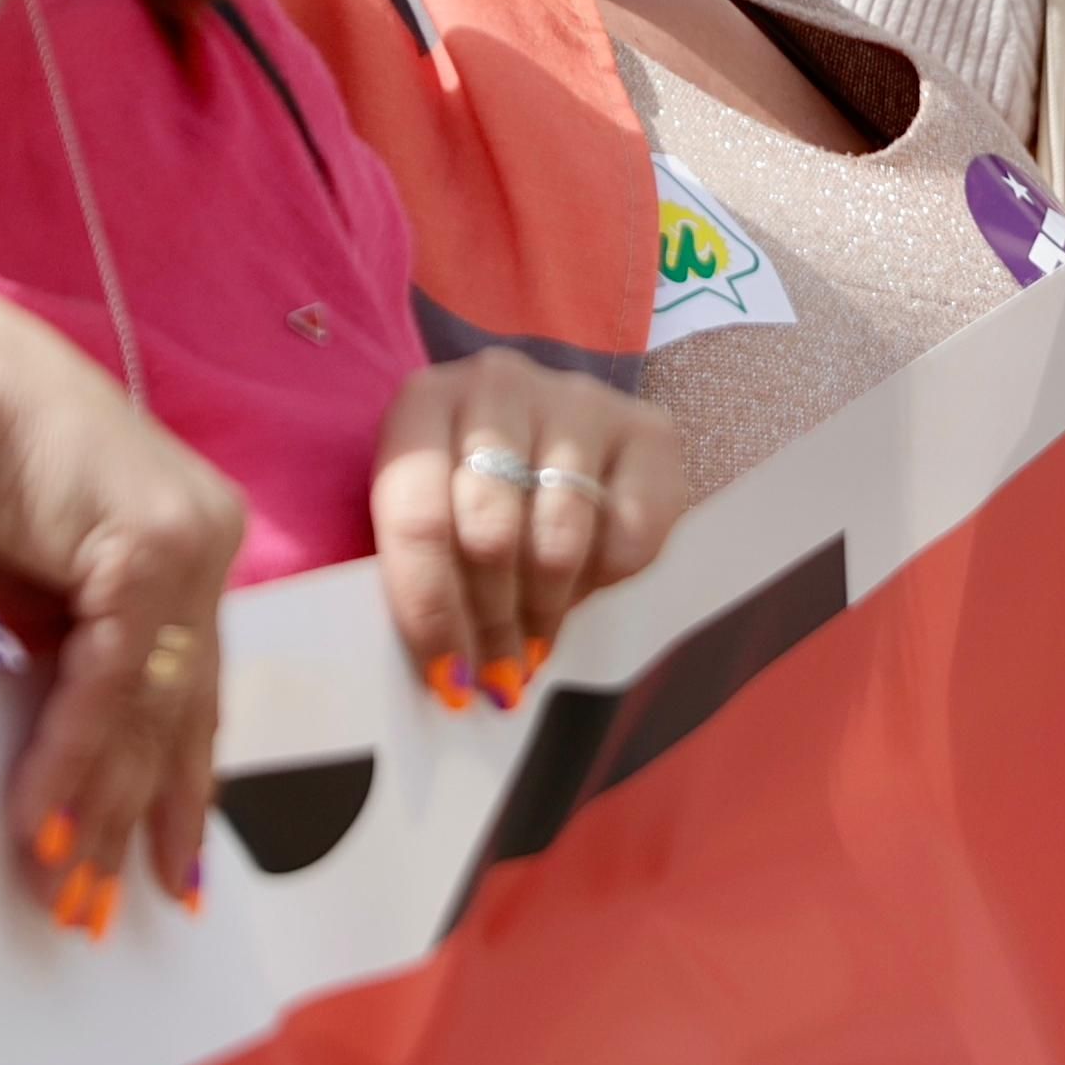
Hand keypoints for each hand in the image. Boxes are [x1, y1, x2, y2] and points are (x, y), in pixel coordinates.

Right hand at [0, 281, 247, 932]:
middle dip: (146, 813)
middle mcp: (205, 534)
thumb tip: (76, 763)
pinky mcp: (152, 544)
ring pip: (153, 704)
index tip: (162, 859)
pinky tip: (38, 821)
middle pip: (184, 703)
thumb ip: (70, 655)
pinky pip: (113, 683)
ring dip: (100, 805)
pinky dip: (70, 758)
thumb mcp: (32, 583)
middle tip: (115, 905)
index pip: (189, 677)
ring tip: (66, 887)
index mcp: (186, 535)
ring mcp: (190, 536)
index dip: (172, 776)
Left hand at [367, 356, 684, 711]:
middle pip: (490, 533)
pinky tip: (584, 583)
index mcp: (424, 403)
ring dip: (546, 610)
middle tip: (499, 672)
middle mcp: (498, 383)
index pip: (416, 516)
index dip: (429, 610)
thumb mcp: (431, 513)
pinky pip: (630, 536)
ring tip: (536, 639)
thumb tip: (450, 681)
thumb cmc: (474, 486)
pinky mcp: (647, 428)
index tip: (449, 680)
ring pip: (559, 540)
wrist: (560, 428)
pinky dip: (606, 581)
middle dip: (492, 621)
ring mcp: (577, 399)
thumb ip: (424, 571)